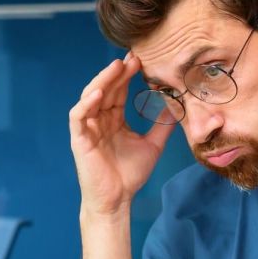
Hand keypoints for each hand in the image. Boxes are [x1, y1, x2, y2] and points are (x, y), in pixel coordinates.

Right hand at [69, 53, 174, 216]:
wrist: (117, 200)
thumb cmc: (130, 175)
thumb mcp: (153, 145)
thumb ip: (163, 125)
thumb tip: (178, 106)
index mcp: (113, 120)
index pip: (119, 91)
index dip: (128, 75)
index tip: (141, 60)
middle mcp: (99, 120)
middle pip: (106, 89)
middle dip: (118, 73)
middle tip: (133, 58)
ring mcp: (87, 128)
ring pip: (91, 96)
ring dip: (102, 81)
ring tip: (117, 67)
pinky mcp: (79, 139)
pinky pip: (78, 116)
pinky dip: (86, 103)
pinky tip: (99, 93)